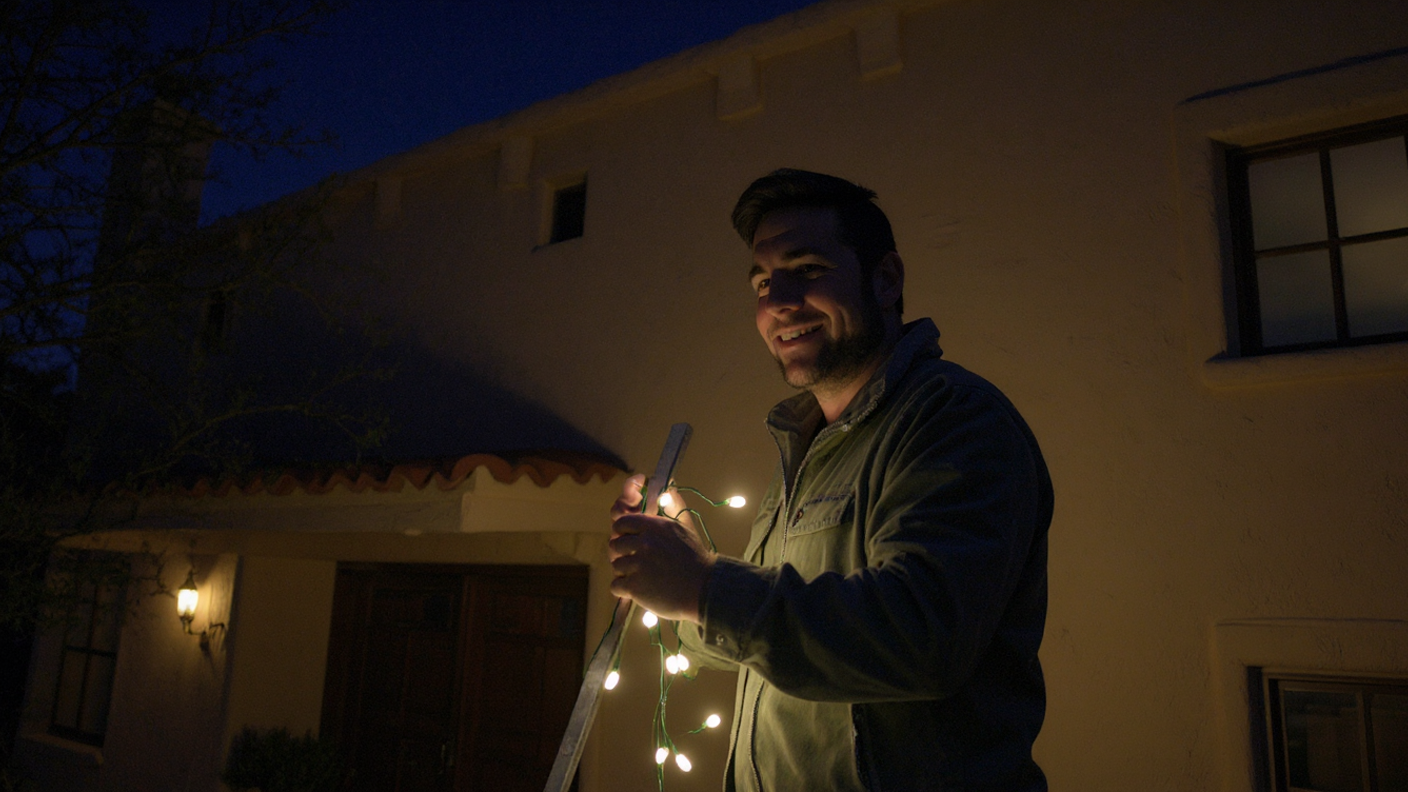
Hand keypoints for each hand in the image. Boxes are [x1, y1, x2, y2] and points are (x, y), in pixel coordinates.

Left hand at [608, 475, 714, 623]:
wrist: (704, 588)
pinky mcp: (635, 586)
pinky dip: (624, 590)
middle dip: (623, 553)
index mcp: (654, 526)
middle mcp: (644, 542)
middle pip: (614, 544)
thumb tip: (669, 487)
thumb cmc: (695, 558)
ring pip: (615, 565)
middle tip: (637, 561)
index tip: (627, 537)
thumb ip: (672, 506)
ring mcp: (638, 564)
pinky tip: (638, 589)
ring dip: (625, 572)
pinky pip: (615, 585)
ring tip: (643, 577)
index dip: (622, 530)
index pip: (621, 521)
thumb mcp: (684, 526)